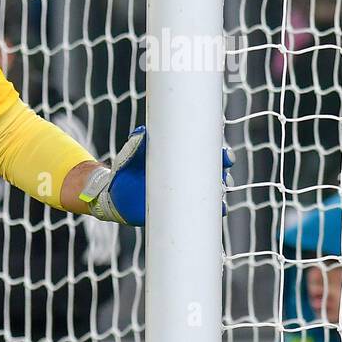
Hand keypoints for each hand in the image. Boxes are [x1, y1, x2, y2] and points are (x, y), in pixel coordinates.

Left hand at [79, 125, 233, 225]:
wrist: (116, 194)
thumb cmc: (128, 168)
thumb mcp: (132, 153)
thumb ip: (137, 143)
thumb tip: (141, 131)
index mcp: (182, 155)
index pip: (207, 148)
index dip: (218, 149)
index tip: (222, 151)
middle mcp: (191, 172)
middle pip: (218, 167)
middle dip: (224, 165)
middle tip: (223, 164)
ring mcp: (190, 191)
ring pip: (216, 188)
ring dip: (222, 187)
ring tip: (221, 187)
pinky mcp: (185, 209)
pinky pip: (207, 210)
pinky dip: (217, 209)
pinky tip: (220, 209)